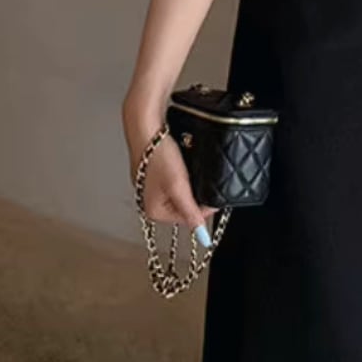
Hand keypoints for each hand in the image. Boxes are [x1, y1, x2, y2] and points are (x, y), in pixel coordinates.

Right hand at [121, 104, 217, 232]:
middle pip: (184, 206)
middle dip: (195, 195)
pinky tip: (182, 165)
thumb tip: (200, 234)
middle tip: (199, 179)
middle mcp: (150, 202)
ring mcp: (151, 188)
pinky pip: (175, 181)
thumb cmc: (157, 155)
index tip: (214, 197)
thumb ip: (190, 211)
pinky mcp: (154, 174)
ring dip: (190, 185)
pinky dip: (183, 176)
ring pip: (181, 193)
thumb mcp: (179, 186)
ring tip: (187, 170)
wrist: (146, 127)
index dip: (204, 208)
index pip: (188, 219)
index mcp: (153, 211)